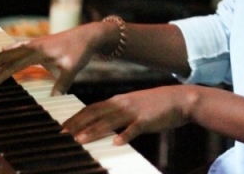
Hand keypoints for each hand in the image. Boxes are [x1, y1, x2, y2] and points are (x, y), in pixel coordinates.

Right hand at [0, 23, 103, 94]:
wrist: (89, 35)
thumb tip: (54, 99)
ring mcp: (35, 43)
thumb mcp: (73, 68)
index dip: (0, 76)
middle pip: (6, 56)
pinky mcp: (39, 43)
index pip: (13, 65)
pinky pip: (18, 47)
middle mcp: (33, 45)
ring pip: (10, 51)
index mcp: (38, 51)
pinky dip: (7, 52)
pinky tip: (3, 52)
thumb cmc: (80, 51)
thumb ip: (63, 83)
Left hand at [65, 86, 195, 145]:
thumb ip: (119, 112)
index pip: (92, 108)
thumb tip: (104, 122)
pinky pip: (134, 128)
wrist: (180, 99)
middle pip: (96, 113)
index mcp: (119, 99)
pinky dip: (125, 135)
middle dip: (78, 124)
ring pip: (110, 121)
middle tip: (63, 134)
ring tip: (80, 139)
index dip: (77, 117)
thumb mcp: (134, 104)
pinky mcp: (147, 120)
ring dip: (95, 130)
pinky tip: (117, 142)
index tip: (63, 126)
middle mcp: (123, 103)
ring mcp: (135, 111)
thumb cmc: (157, 104)